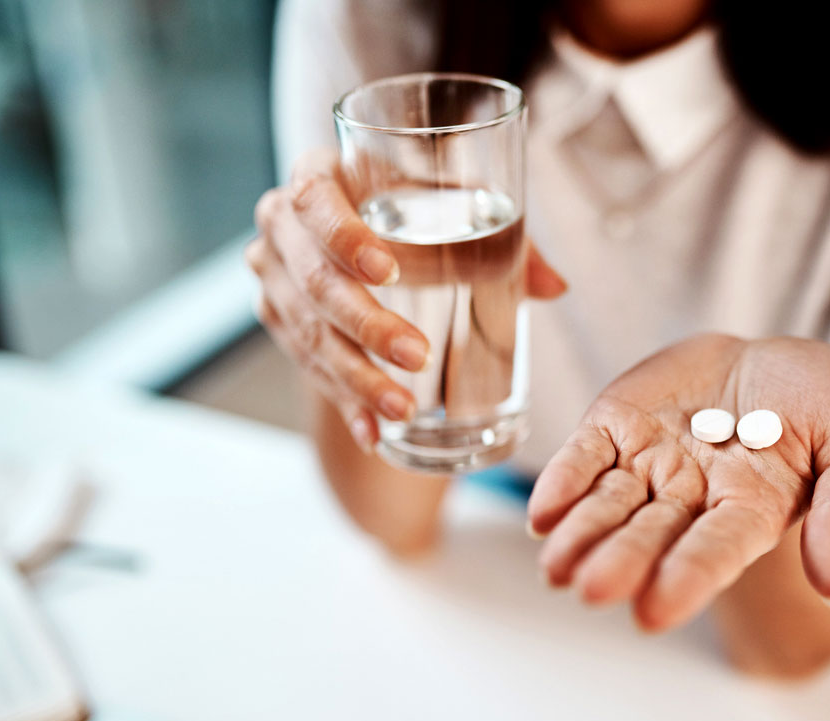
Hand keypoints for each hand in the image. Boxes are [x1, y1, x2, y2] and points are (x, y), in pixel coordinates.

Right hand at [245, 146, 566, 451]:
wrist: (358, 229)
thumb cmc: (412, 205)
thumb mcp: (452, 206)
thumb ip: (505, 238)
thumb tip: (556, 287)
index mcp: (317, 178)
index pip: (314, 200)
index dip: (344, 236)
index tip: (389, 270)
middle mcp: (281, 227)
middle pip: (314, 281)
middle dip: (367, 325)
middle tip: (419, 356)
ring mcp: (273, 278)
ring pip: (309, 334)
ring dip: (357, 377)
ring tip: (404, 408)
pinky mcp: (281, 321)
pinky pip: (308, 367)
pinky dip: (346, 402)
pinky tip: (374, 432)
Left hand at [527, 334, 829, 631]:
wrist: (771, 352)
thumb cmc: (820, 403)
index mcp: (749, 512)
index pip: (715, 551)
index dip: (685, 578)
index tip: (653, 612)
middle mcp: (691, 499)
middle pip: (650, 534)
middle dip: (620, 561)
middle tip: (591, 589)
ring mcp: (648, 464)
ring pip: (608, 504)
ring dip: (581, 534)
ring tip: (555, 566)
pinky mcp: (616, 427)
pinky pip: (585, 456)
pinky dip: (562, 482)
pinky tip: (542, 512)